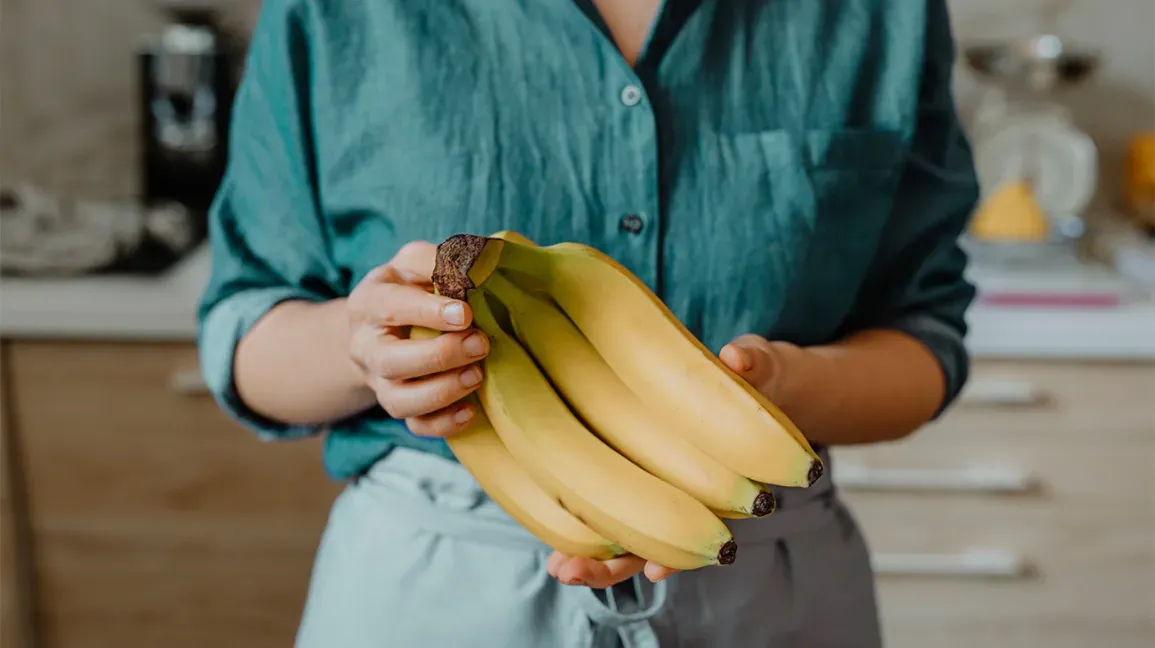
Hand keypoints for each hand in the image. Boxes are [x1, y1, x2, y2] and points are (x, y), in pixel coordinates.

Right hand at [346, 241, 489, 436]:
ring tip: (478, 375)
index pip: (390, 307)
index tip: (465, 313)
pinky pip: (415, 426)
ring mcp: (379, 382)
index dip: (427, 312)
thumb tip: (480, 262)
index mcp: (368, 303)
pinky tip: (471, 411)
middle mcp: (365, 347)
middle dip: (439, 356)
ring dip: (442, 392)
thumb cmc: (408, 288)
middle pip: (391, 361)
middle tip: (480, 344)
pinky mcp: (398, 406)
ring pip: (400, 401)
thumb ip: (439, 259)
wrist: (381, 326)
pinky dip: (443, 424)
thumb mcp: (415, 262)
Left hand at [542, 335, 796, 588]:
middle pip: (649, 543)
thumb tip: (736, 358)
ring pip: (619, 530)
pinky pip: (599, 496)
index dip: (677, 552)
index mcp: (722, 480)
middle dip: (610, 565)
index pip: (697, 527)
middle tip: (571, 572)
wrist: (749, 378)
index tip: (654, 569)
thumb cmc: (756, 375)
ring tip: (555, 566)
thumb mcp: (763, 365)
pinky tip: (546, 525)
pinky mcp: (625, 458)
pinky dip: (575, 512)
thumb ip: (754, 363)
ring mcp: (653, 480)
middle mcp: (684, 491)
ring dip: (586, 552)